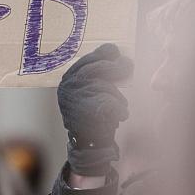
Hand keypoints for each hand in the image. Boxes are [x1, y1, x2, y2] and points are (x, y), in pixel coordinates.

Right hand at [57, 43, 132, 175]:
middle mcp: (68, 87)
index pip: (86, 60)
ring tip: (120, 109)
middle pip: (96, 69)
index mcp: (67, 80)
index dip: (101, 53)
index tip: (114, 51)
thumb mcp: (89, 90)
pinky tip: (120, 117)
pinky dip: (120, 110)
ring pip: (106, 88)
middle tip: (128, 66)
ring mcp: (76, 98)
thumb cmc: (92, 115)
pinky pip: (112, 103)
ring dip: (118, 98)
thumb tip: (115, 52)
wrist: (87, 144)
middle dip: (115, 67)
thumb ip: (96, 73)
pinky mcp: (87, 110)